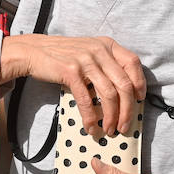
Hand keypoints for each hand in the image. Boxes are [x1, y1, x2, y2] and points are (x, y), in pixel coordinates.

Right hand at [1, 34, 145, 137]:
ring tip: (110, 129)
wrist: (34, 51)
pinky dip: (91, 117)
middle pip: (124, 84)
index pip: (133, 63)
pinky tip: (91, 127)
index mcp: (107, 44)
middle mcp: (99, 50)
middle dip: (127, 109)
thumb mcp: (89, 51)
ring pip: (109, 94)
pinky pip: (86, 100)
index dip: (139, 83)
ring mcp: (86, 60)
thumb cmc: (63, 55)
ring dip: (112, 117)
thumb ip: (106, 64)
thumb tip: (123, 93)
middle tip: (125, 126)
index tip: (139, 99)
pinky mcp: (71, 72)